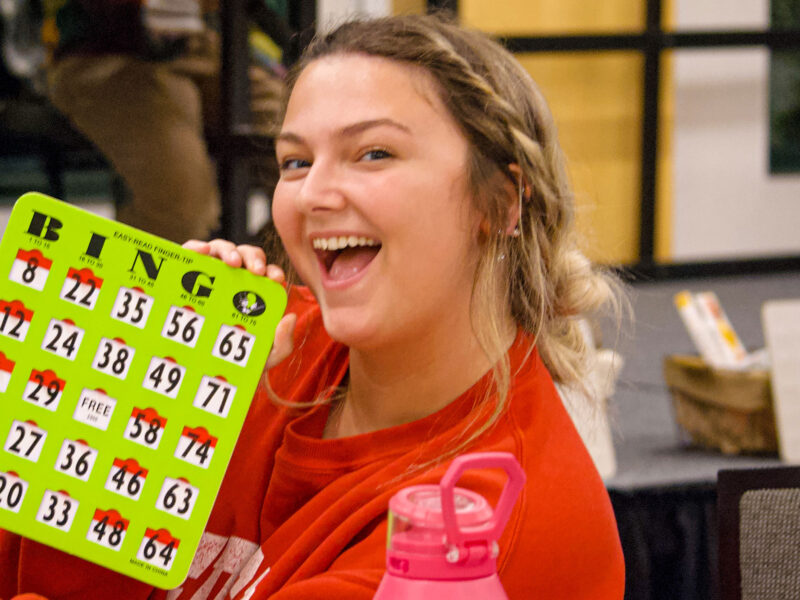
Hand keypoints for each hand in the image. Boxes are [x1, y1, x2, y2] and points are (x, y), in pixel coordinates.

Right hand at [183, 239, 295, 368]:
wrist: (201, 374)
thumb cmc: (235, 362)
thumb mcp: (264, 358)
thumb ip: (283, 344)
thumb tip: (290, 317)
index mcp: (255, 293)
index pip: (267, 274)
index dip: (273, 271)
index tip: (275, 278)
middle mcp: (234, 279)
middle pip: (247, 257)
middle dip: (254, 258)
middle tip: (256, 271)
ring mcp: (210, 275)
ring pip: (221, 250)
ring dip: (229, 251)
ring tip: (233, 262)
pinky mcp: (185, 274)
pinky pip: (191, 254)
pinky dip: (196, 247)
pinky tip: (202, 252)